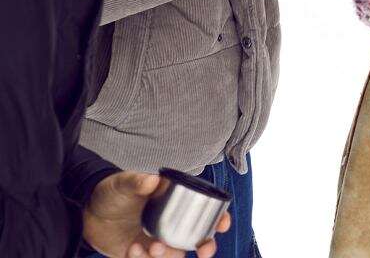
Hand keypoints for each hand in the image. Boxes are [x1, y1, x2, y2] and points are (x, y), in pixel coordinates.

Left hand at [82, 171, 229, 257]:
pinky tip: (131, 249)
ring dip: (168, 255)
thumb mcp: (123, 183)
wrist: (87, 213)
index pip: (204, 209)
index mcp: (174, 202)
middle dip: (207, 247)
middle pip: (199, 238)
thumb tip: (153, 180)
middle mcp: (171, 223)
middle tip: (203, 251)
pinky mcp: (143, 254)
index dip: (219, 217)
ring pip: (176, 255)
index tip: (223, 223)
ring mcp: (158, 240)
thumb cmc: (111, 192)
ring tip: (151, 247)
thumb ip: (137, 181)